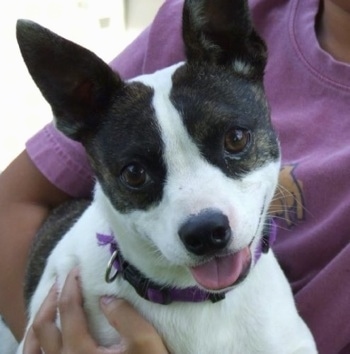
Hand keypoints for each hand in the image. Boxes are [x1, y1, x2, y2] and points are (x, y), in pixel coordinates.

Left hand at [23, 268, 168, 353]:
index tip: (76, 270)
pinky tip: (46, 334)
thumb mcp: (145, 342)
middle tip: (62, 280)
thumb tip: (105, 298)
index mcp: (80, 353)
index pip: (68, 309)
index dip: (71, 286)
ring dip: (40, 319)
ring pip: (32, 345)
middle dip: (51, 297)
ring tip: (51, 302)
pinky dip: (36, 342)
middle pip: (43, 325)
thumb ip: (125, 317)